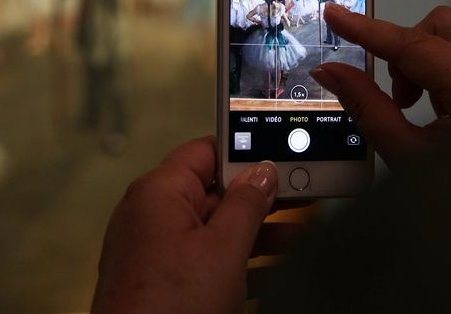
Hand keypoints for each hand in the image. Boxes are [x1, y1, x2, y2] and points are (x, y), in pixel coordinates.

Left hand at [91, 137, 283, 313]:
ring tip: (298, 237)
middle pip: (212, 192)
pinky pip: (202, 259)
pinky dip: (235, 262)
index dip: (244, 153)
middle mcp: (151, 215)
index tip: (280, 158)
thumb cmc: (169, 307)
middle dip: (257, 198)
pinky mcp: (159, 281)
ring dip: (254, 233)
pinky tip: (272, 272)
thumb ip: (246, 205)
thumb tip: (262, 171)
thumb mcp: (223, 249)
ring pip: (211, 229)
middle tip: (299, 197)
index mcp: (159, 192)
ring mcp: (153, 249)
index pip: (205, 152)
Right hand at [310, 4, 450, 168]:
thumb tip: (330, 72)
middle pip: (440, 27)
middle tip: (394, 91)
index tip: (335, 14)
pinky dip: (438, 72)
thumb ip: (366, 107)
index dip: (369, 30)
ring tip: (413, 105)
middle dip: (405, 47)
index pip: (414, 46)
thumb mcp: (407, 156)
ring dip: (421, 61)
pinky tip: (435, 108)